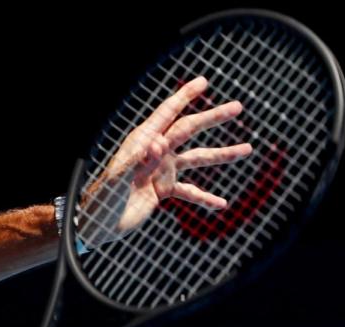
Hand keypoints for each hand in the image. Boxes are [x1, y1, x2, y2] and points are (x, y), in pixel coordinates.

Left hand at [79, 76, 253, 245]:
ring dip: (222, 154)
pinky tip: (222, 203)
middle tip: (238, 107)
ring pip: (196, 158)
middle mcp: (154, 152)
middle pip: (188, 130)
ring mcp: (160, 171)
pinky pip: (190, 191)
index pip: (166, 114)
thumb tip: (159, 141)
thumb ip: (137, 160)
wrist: (97, 226)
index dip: (183, 97)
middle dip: (212, 118)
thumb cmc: (101, 200)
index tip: (203, 81)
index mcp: (141, 143)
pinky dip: (205, 196)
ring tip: (248, 149)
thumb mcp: (116, 179)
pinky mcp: (162, 190)